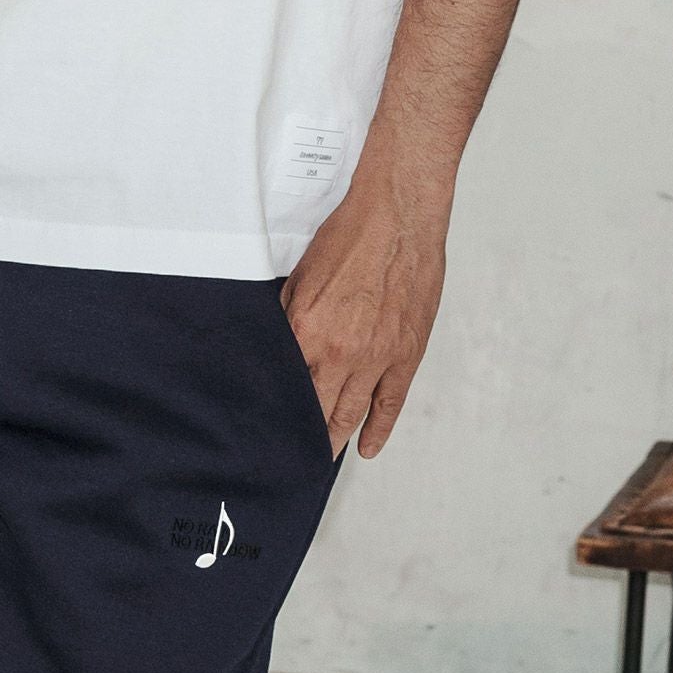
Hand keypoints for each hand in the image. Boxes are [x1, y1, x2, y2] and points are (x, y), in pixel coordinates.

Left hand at [280, 178, 450, 459]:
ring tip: (322, 459)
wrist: (399, 213)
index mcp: (306, 333)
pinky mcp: (405, 355)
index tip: (267, 436)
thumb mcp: (300, 278)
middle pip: (315, 412)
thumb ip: (288, 320)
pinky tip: (367, 448)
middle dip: (302, 438)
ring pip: (350, 415)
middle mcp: (339, 353)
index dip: (276, 415)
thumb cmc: (351, 236)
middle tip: (291, 459)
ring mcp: (375, 358)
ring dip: (335, 441)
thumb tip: (276, 353)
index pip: (284, 390)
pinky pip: (389, 404)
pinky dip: (378, 430)